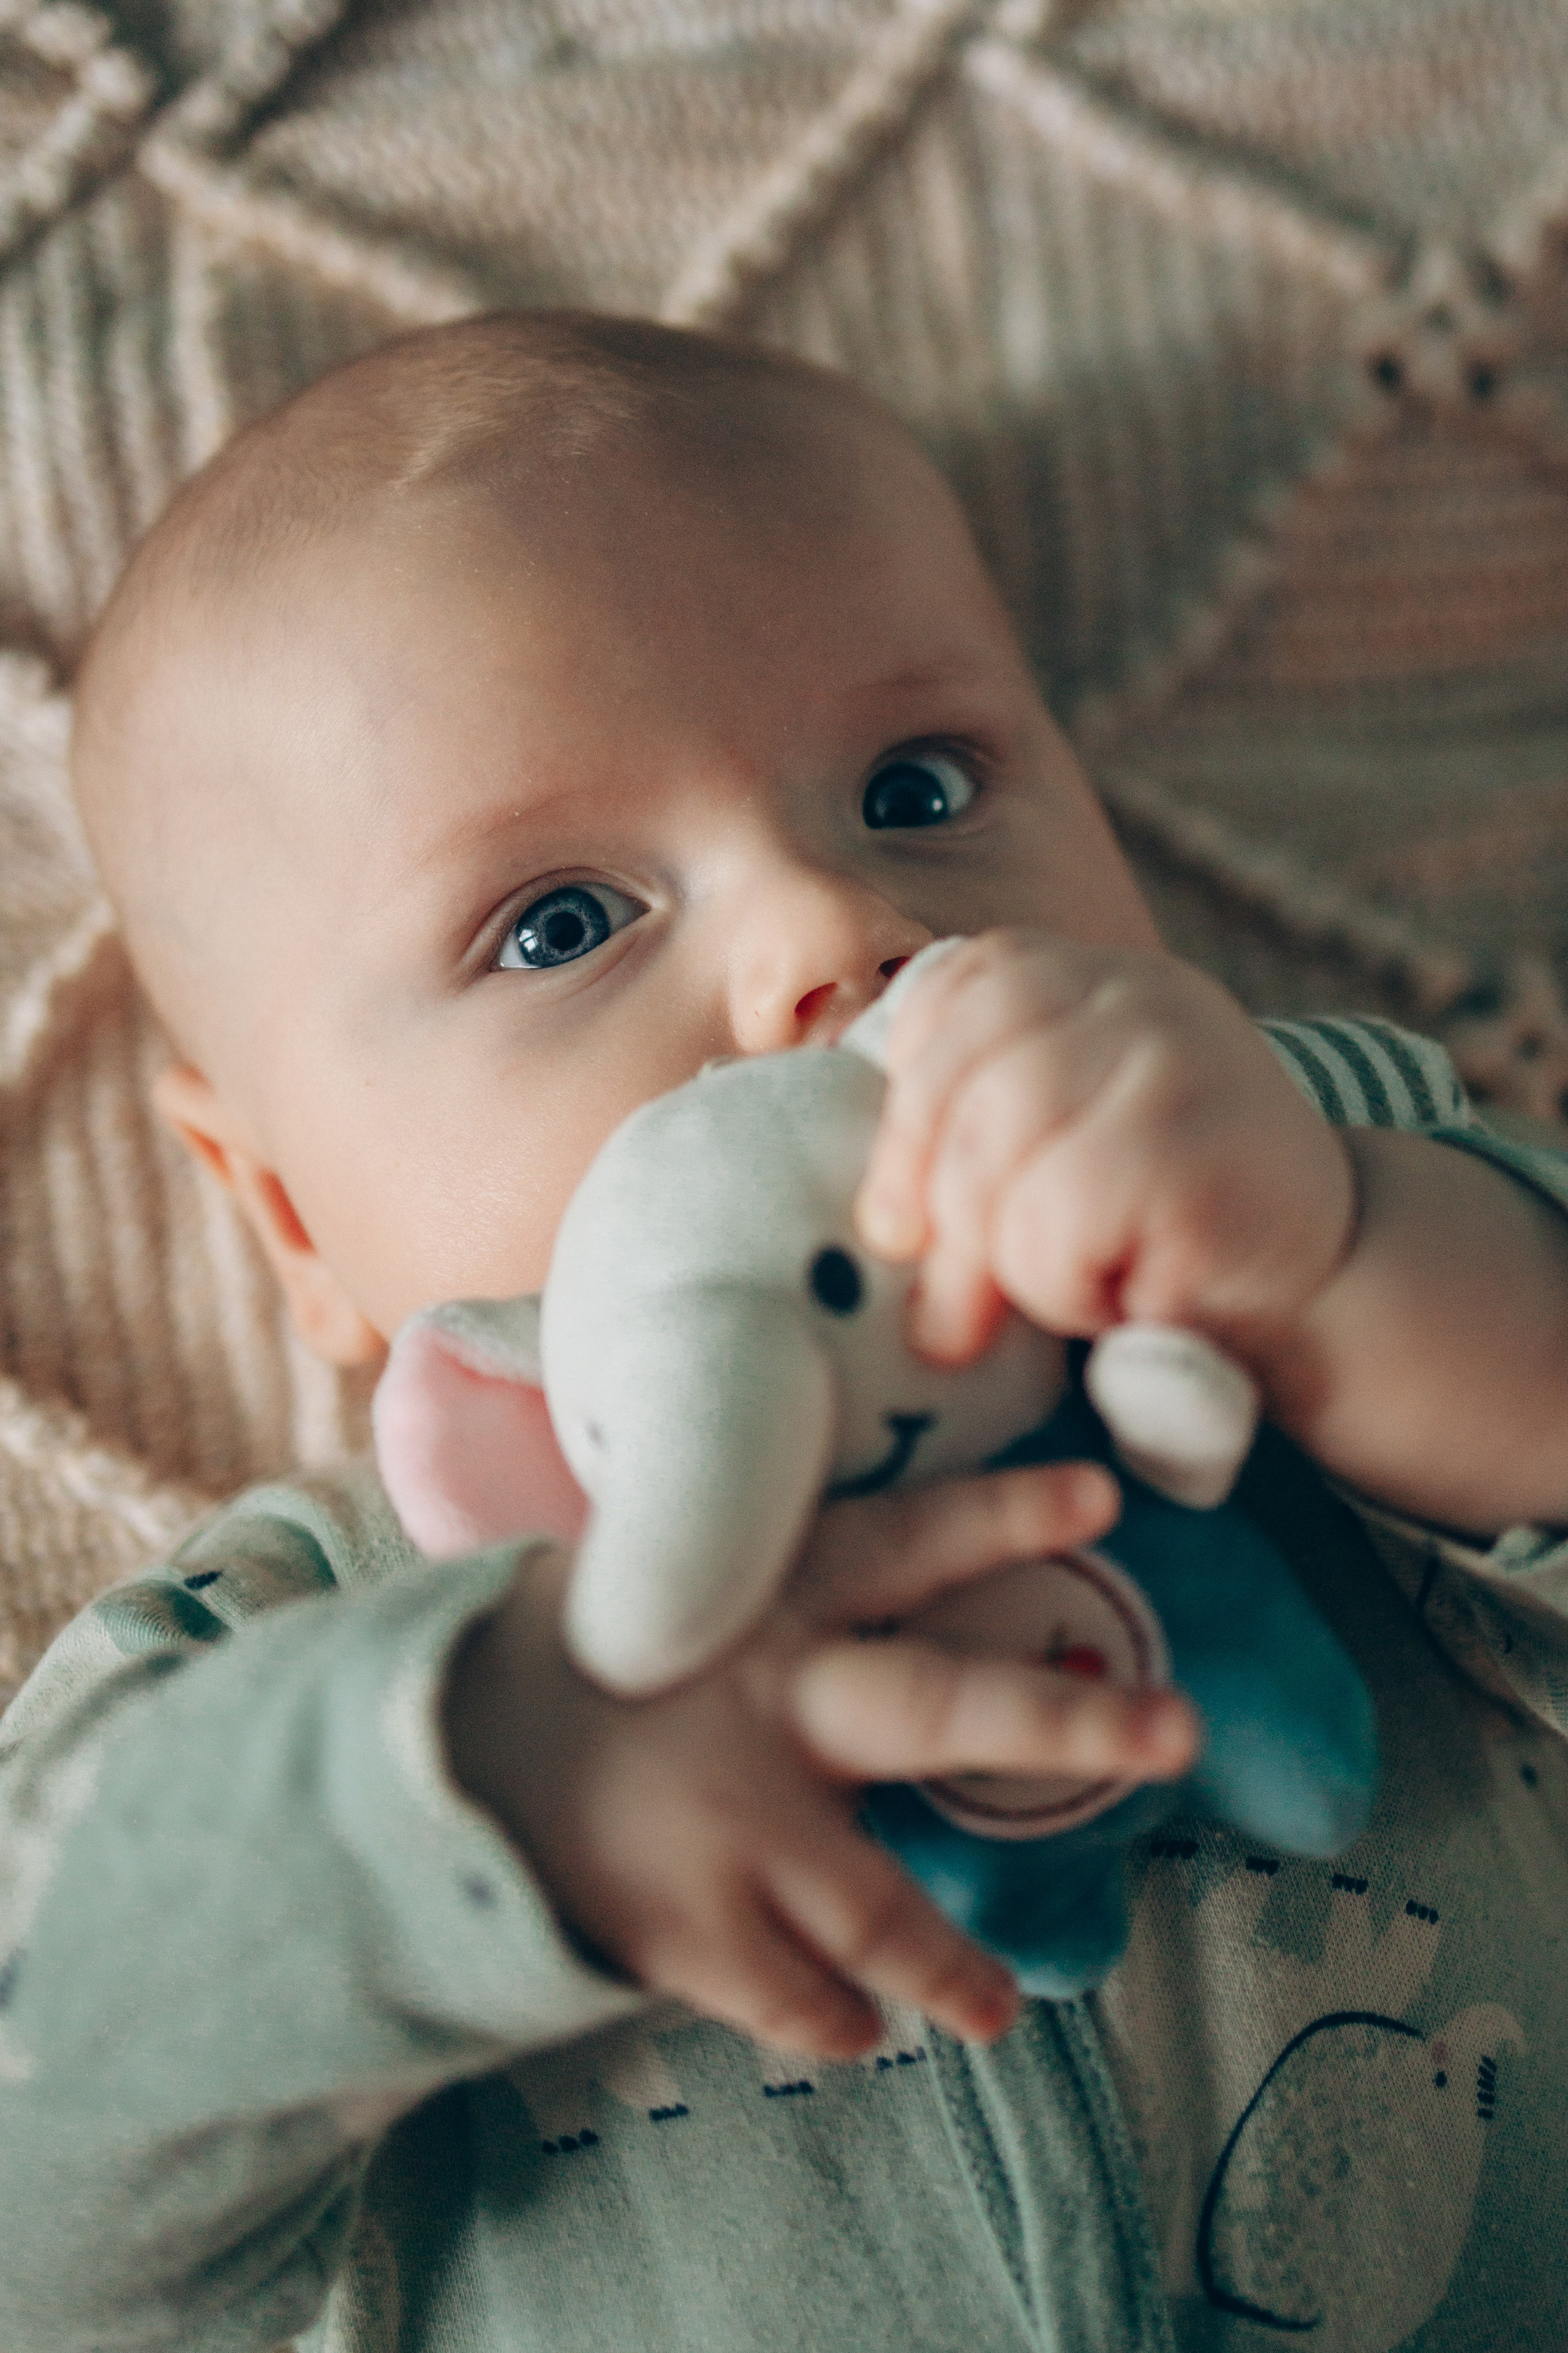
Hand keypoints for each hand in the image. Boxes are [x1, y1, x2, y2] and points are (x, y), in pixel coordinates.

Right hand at [444, 1461, 1195, 2058]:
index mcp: (755, 1604)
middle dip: (1068, 1721)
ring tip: (996, 2008)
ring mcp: (739, 1822)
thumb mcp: (637, 1594)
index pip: (900, 1543)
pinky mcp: (696, 1925)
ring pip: (886, 1908)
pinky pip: (799, 1995)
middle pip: (940, 1707)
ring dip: (953, 1965)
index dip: (1002, 1515)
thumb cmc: (542, 1670)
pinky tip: (854, 2030)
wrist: (415, 1770)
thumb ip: (735, 1590)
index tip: (1105, 1497)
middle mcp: (768, 1703)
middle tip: (1177, 1730)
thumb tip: (832, 1580)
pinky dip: (832, 2018)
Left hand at [856, 930, 1357, 1365]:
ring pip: (993, 1160)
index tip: (899, 1216)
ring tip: (1061, 1293)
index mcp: (1091, 974)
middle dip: (930, 1209)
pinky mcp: (1192, 1147)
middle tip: (942, 1316)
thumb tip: (871, 1213)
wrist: (1330, 1285)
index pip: (946, 999)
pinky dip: (1062, 1287)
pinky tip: (1118, 1298)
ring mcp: (1173, 1058)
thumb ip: (974, 1125)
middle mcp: (1137, 992)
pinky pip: (1054, 1223)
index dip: (905, 1108)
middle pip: (956, 1085)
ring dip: (1004, 1263)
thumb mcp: (1063, 1145)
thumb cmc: (1165, 1227)